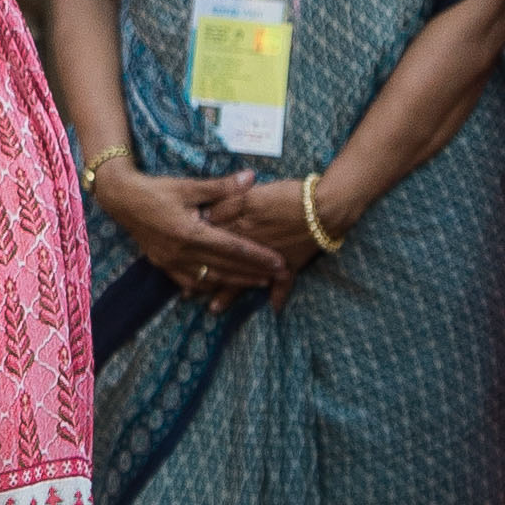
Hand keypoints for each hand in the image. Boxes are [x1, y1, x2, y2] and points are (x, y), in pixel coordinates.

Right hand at [97, 163, 288, 310]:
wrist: (121, 199)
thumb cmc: (156, 189)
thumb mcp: (189, 185)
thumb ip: (222, 187)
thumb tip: (252, 177)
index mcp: (190, 232)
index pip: (233, 248)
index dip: (258, 256)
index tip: (280, 262)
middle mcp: (182, 252)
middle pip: (226, 267)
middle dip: (254, 272)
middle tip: (279, 275)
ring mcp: (171, 261)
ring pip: (210, 279)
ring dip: (235, 282)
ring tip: (258, 283)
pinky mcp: (163, 264)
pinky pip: (190, 282)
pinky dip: (209, 285)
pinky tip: (222, 286)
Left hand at [199, 174, 320, 310]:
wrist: (326, 207)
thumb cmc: (288, 196)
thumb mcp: (252, 195)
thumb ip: (226, 202)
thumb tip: (203, 215)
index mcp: (240, 231)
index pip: (213, 244)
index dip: (195, 254)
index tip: (178, 263)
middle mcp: (251, 251)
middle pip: (224, 268)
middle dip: (204, 280)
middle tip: (187, 295)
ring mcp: (270, 262)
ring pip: (245, 280)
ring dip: (230, 294)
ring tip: (213, 309)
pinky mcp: (291, 265)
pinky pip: (284, 285)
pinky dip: (279, 296)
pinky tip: (274, 309)